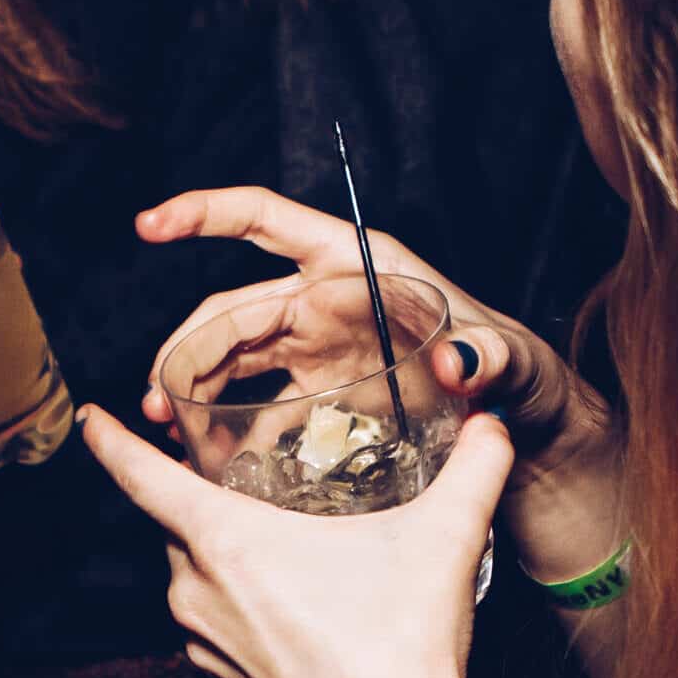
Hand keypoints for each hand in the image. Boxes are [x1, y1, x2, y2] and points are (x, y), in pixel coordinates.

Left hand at [80, 405, 510, 677]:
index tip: (89, 417)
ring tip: (290, 554)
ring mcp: (199, 639)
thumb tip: (493, 421)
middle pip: (179, 522)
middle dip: (207, 501)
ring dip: (230, 556)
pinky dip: (238, 603)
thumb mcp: (442, 542)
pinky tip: (293, 608)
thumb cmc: (399, 648)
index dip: (110, 440)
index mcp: (225, 540)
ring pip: (196, 573)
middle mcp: (195, 587)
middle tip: (254, 488)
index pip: (141, 477)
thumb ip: (472, 470)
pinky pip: (211, 620)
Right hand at [136, 187, 613, 490]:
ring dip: (192, 387)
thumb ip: (491, 357)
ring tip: (168, 430)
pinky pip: (257, 407)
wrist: (528, 435)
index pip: (266, 222)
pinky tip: (209, 463)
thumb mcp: (515, 361)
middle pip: (233, 308)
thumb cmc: (527, 378)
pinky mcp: (320, 396)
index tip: (150, 225)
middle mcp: (327, 299)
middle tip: (159, 401)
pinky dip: (227, 430)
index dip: (205, 214)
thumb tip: (458, 359)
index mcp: (357, 265)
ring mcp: (318, 348)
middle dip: (186, 346)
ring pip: (232, 356)